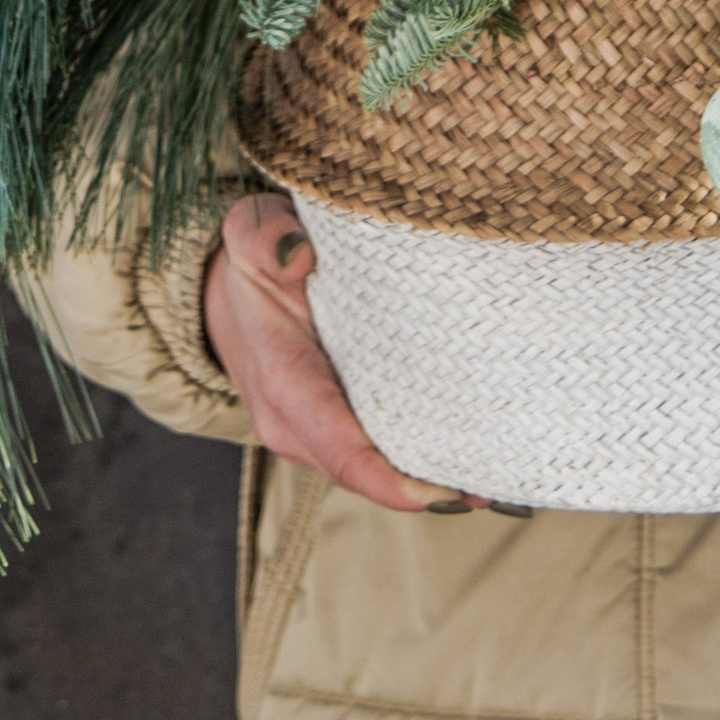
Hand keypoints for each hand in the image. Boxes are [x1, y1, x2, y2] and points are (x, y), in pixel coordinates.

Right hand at [201, 192, 475, 512]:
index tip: (446, 489)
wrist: (222, 292)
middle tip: (496, 480)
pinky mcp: (324, 430)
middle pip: (365, 473)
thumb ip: (265, 237)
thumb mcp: (248, 229)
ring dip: (425, 478)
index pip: (340, 449)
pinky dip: (411, 462)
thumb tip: (298, 256)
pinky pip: (368, 457)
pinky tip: (462, 457)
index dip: (392, 480)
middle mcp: (292, 424)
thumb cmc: (251, 259)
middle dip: (426, 486)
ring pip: (370, 471)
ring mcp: (307, 435)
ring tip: (493, 474)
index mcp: (282, 381)